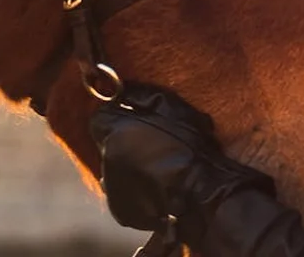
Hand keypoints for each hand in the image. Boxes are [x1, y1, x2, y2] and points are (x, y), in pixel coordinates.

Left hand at [90, 84, 275, 247]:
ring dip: (128, 167)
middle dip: (123, 143)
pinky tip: (157, 186)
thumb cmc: (191, 148)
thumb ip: (142, 97)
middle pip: (107, 145)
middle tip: (153, 144)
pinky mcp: (121, 212)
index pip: (101, 118)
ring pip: (113, 171)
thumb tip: (125, 91)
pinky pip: (124, 194)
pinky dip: (135, 190)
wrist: (202, 194)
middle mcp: (106, 163)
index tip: (134, 119)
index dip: (118, 117)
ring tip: (158, 167)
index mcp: (115, 135)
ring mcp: (112, 190)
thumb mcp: (171, 107)